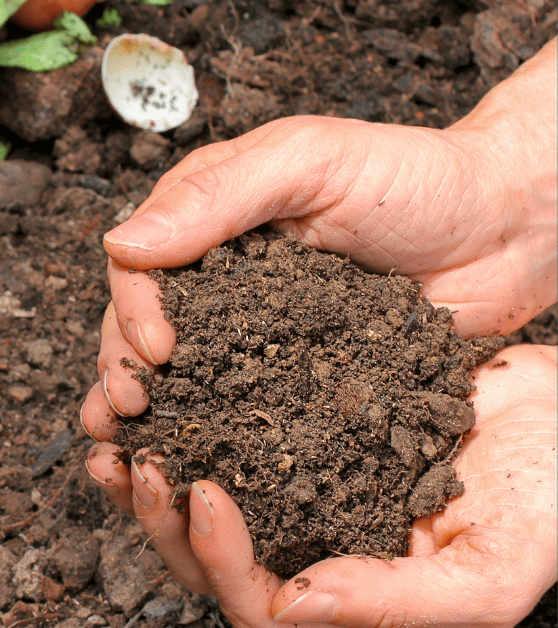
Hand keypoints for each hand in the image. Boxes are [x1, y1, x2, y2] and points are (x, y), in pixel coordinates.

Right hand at [82, 37, 555, 440]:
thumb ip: (217, 196)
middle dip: (124, 367)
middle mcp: (223, 277)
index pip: (141, 265)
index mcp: (211, 217)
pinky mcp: (296, 375)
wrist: (506, 229)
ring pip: (184, 373)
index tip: (156, 349)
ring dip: (150, 411)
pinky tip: (191, 465)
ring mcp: (258, 330)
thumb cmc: (413, 177)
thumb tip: (122, 242)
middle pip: (146, 325)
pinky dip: (211, 435)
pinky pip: (244, 407)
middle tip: (129, 408)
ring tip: (131, 450)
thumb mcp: (310, 161)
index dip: (133, 309)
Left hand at [86, 344, 556, 627]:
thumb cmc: (548, 500)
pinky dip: (190, 421)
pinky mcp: (299, 439)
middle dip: (165, 519)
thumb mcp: (492, 572)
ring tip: (117, 433)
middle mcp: (318, 556)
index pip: (263, 608)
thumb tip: (294, 603)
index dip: (221, 560)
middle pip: (215, 563)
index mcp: (355, 609)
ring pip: (207, 504)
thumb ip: (398, 603)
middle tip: (136, 461)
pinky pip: (229, 439)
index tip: (202, 492)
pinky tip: (163, 391)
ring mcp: (304, 496)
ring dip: (155, 475)